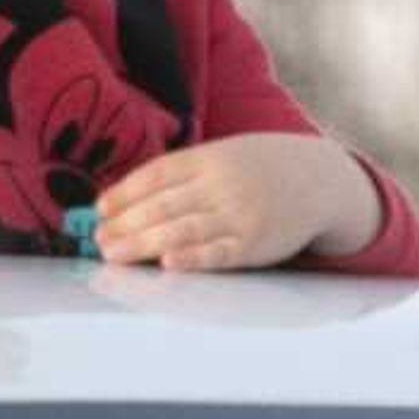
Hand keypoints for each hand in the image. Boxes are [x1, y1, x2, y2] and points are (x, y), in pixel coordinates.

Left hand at [96, 134, 370, 270]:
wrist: (320, 178)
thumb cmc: (258, 170)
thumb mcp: (223, 156)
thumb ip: (182, 173)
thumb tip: (126, 198)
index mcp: (209, 159)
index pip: (157, 175)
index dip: (125, 193)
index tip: (99, 210)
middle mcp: (222, 184)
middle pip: (164, 205)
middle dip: (126, 224)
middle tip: (99, 241)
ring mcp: (239, 214)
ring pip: (184, 230)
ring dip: (144, 244)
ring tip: (114, 255)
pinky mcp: (255, 244)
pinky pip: (219, 253)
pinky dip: (193, 259)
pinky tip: (168, 263)